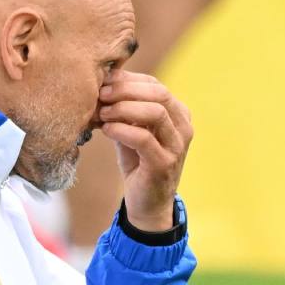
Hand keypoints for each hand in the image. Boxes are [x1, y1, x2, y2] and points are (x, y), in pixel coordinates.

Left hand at [98, 70, 192, 231]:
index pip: (155, 84)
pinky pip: (144, 139)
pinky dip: (122, 130)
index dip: (128, 80)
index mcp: (178, 114)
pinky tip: (107, 130)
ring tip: (103, 113)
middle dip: (126, 90)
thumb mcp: (132, 131)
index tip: (104, 82)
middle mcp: (183, 127)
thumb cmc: (138, 163)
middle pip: (159, 93)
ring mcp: (177, 146)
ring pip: (155, 112)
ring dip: (124, 109)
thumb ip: (123, 110)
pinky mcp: (165, 164)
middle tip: (102, 94)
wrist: (148, 204)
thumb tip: (102, 84)